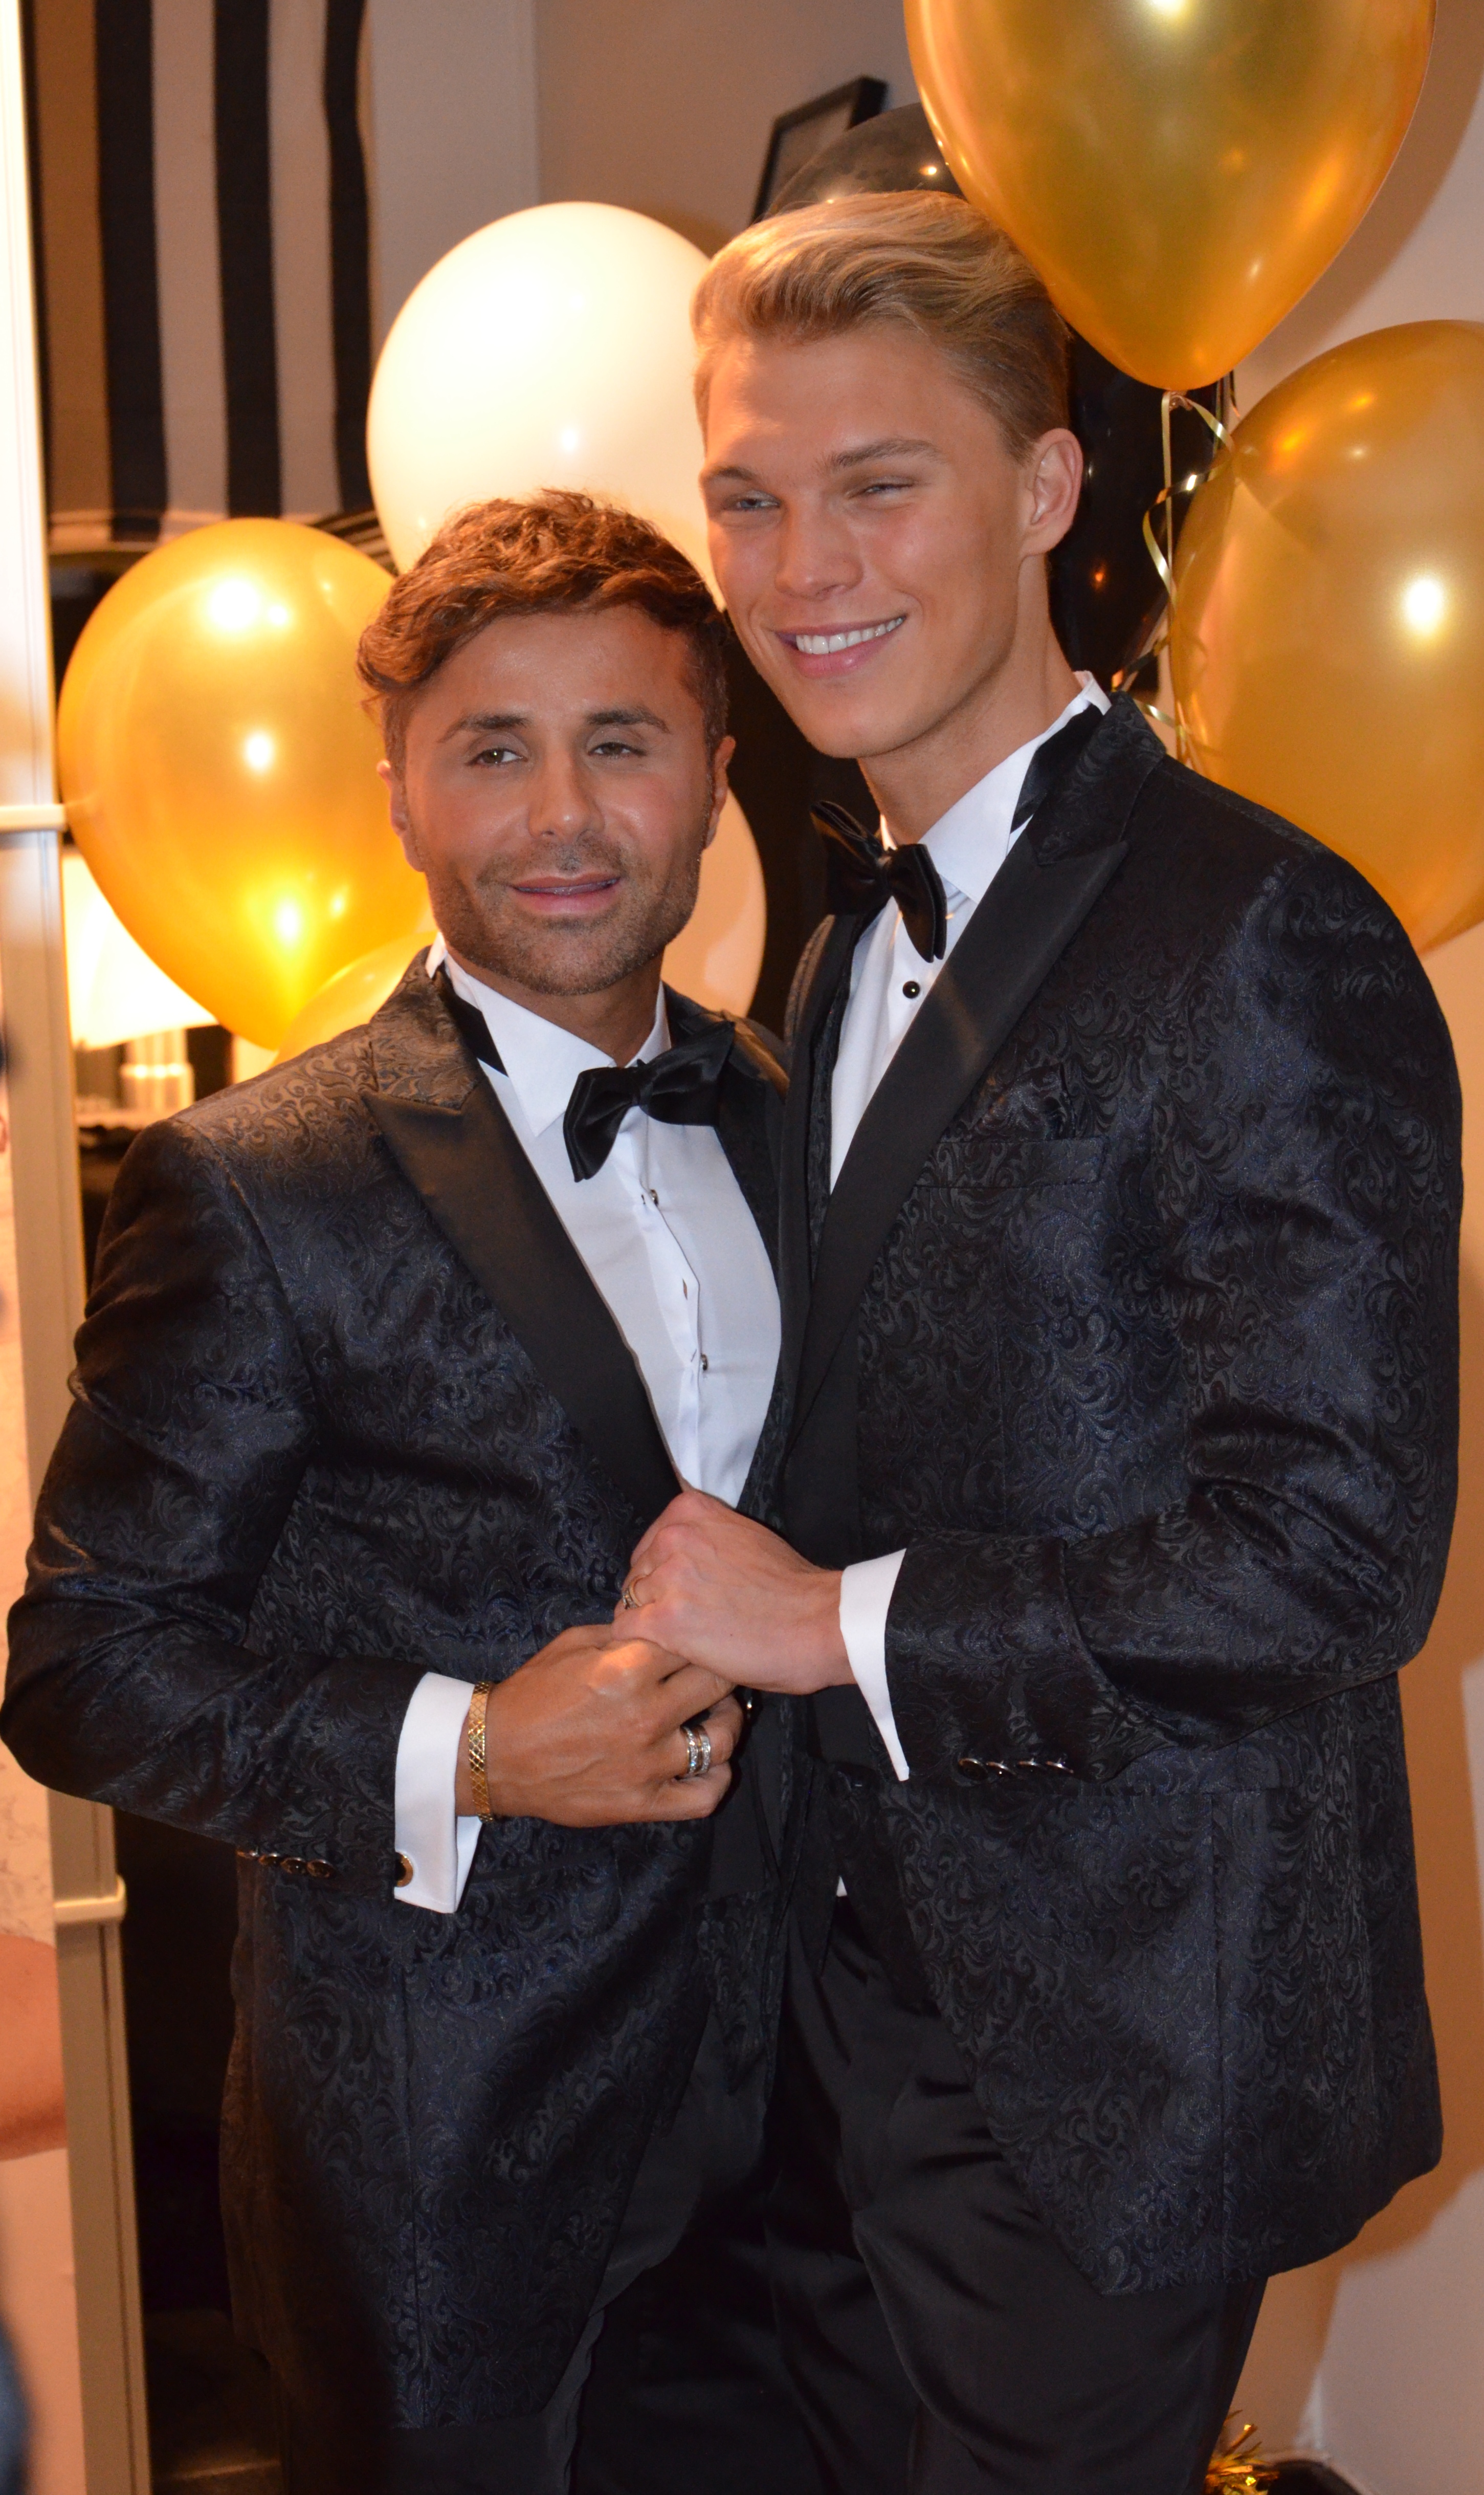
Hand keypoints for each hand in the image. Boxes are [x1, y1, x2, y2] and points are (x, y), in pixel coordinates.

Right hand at [455, 1623, 739, 1825]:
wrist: (495, 1755)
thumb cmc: (532, 1695)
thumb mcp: (572, 1643)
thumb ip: (623, 1632)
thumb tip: (663, 1621)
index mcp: (626, 1670)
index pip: (693, 1642)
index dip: (702, 1636)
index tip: (705, 1636)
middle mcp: (644, 1716)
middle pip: (717, 1684)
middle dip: (724, 1670)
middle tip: (721, 1669)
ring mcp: (647, 1764)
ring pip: (722, 1740)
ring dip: (727, 1722)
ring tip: (718, 1713)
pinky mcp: (643, 1803)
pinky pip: (705, 1796)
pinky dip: (717, 1777)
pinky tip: (710, 1761)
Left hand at [619, 1491, 851, 1696]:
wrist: (818, 1623)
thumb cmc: (791, 1586)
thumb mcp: (745, 1536)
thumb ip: (707, 1536)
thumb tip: (682, 1553)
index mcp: (691, 1511)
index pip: (650, 1542)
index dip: (662, 1570)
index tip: (681, 1590)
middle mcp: (673, 1537)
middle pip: (637, 1571)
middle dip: (655, 1596)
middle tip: (685, 1619)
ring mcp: (667, 1578)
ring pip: (630, 1600)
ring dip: (649, 1621)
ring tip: (680, 1638)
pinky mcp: (665, 1620)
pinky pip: (626, 1628)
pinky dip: (641, 1643)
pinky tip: (667, 1649)